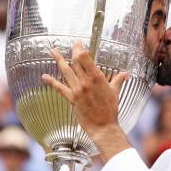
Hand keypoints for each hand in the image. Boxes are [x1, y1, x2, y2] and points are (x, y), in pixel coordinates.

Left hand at [42, 41, 131, 161]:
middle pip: (75, 62)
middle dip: (72, 51)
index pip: (85, 58)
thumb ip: (118, 80)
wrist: (103, 126)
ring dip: (58, 60)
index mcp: (98, 78)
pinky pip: (59, 88)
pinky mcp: (72, 99)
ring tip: (53, 51)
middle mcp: (86, 82)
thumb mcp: (115, 92)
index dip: (80, 49)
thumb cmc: (110, 110)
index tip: (79, 44)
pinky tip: (45, 76)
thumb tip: (125, 74)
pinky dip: (51, 82)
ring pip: (66, 71)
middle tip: (71, 44)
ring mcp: (78, 90)